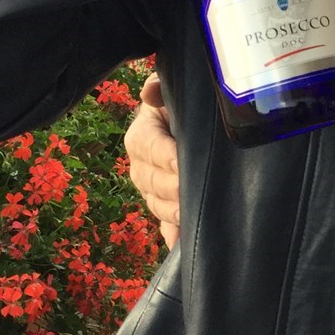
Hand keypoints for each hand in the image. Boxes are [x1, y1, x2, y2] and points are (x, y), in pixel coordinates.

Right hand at [124, 73, 180, 248]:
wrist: (186, 126)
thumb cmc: (179, 106)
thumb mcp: (170, 93)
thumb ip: (160, 88)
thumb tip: (151, 92)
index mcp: (141, 136)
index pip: (149, 147)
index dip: (165, 156)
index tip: (180, 162)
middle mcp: (141, 166)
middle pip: (152, 182)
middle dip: (172, 188)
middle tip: (193, 192)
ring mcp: (152, 191)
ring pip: (158, 205)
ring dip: (173, 212)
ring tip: (193, 216)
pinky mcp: (165, 208)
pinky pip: (166, 227)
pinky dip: (173, 237)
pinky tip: (181, 245)